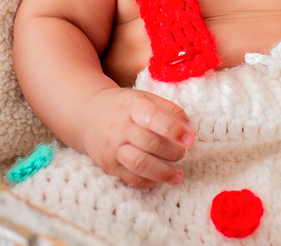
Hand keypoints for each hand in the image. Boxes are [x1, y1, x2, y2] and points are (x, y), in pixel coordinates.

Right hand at [80, 88, 195, 188]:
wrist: (89, 116)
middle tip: (182, 153)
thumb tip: (189, 131)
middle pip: (150, 142)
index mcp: (132, 106)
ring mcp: (112, 148)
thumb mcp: (147, 98)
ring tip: (178, 175)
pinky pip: (132, 179)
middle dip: (173, 152)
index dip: (174, 129)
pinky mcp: (109, 166)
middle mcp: (120, 127)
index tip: (190, 139)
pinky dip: (150, 181)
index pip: (153, 116)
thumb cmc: (126, 108)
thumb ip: (171, 111)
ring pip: (140, 164)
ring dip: (164, 172)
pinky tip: (160, 178)